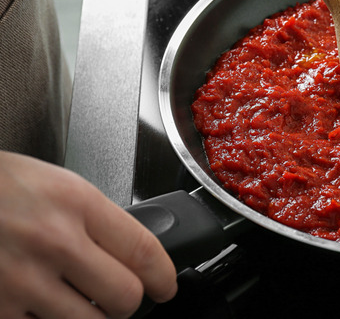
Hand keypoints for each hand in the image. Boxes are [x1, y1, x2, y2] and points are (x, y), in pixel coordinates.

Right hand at [0, 151, 176, 318]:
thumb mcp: (58, 185)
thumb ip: (97, 220)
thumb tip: (133, 255)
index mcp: (76, 204)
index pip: (144, 251)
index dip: (164, 276)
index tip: (166, 286)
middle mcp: (53, 242)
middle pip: (124, 297)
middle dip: (128, 301)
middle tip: (120, 297)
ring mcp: (21, 279)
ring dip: (89, 317)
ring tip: (78, 301)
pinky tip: (42, 304)